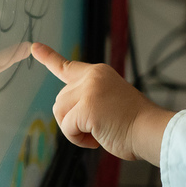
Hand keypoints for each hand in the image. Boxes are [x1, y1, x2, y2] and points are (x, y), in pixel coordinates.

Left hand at [30, 42, 172, 165]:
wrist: (151, 131)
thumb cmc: (133, 124)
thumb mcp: (108, 101)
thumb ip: (87, 99)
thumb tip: (64, 110)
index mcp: (98, 73)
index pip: (67, 66)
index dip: (48, 57)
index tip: (34, 47)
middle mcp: (92, 77)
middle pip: (60, 101)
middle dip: (72, 119)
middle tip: (98, 126)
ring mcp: (89, 90)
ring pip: (60, 114)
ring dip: (75, 130)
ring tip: (99, 131)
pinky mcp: (87, 106)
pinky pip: (67, 128)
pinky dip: (78, 139)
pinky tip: (97, 138)